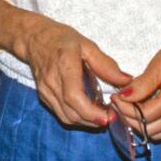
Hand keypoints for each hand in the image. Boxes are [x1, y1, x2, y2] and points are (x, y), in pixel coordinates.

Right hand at [17, 13, 132, 127]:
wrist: (34, 38)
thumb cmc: (61, 39)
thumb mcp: (87, 45)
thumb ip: (106, 64)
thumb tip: (126, 80)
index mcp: (64, 65)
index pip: (73, 96)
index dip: (91, 112)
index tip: (108, 116)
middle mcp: (51, 81)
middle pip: (70, 112)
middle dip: (93, 120)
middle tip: (111, 117)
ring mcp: (45, 91)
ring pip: (65, 117)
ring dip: (85, 122)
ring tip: (102, 115)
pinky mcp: (43, 96)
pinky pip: (61, 113)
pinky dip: (76, 117)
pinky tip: (88, 111)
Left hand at [109, 32, 160, 141]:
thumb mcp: (160, 63)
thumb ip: (142, 84)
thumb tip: (122, 97)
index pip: (143, 116)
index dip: (125, 109)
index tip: (114, 96)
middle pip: (148, 129)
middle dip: (128, 118)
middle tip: (116, 102)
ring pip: (155, 133)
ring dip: (137, 124)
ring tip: (126, 106)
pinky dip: (148, 123)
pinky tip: (139, 108)